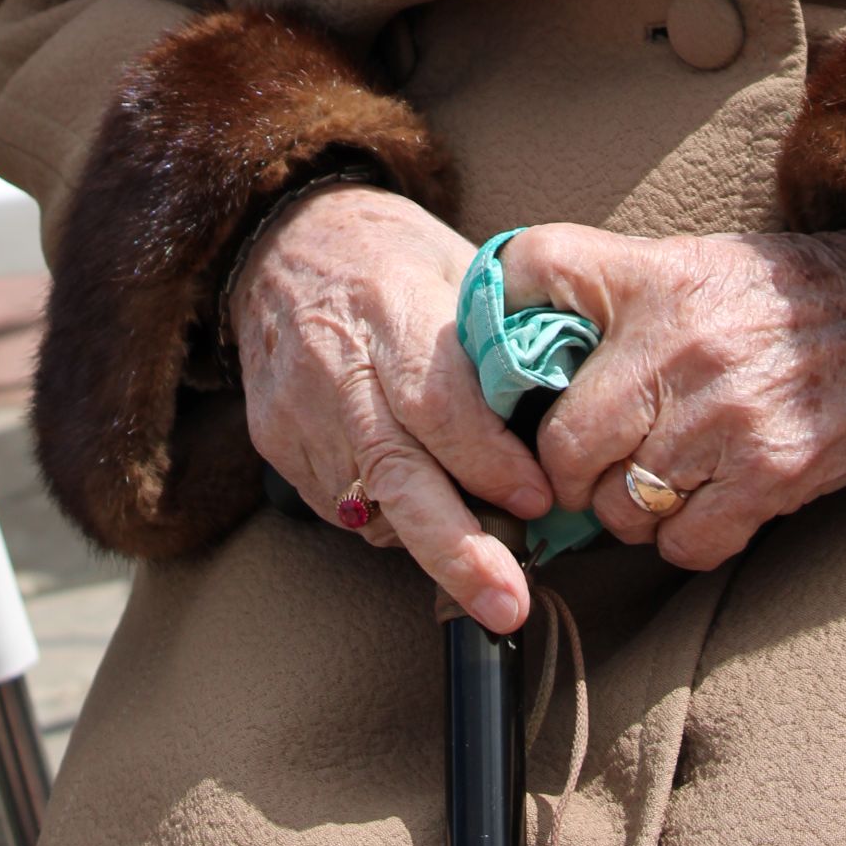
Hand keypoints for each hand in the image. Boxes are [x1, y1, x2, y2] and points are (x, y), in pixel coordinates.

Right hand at [230, 185, 553, 632]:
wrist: (281, 242)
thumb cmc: (391, 254)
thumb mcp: (454, 264)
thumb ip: (501, 336)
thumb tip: (570, 407)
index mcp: (391, 305)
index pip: (439, 400)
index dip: (490, 459)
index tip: (541, 499)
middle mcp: (337, 363)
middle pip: (396, 471)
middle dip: (456, 547)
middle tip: (507, 604)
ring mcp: (298, 408)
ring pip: (368, 503)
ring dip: (433, 543)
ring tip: (489, 572)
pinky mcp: (275, 440)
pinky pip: (341, 506)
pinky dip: (390, 522)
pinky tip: (425, 513)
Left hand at [497, 224, 845, 572]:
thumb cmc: (779, 294)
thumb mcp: (682, 258)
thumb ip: (600, 288)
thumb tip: (512, 331)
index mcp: (650, 276)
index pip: (528, 275)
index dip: (501, 342)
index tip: (513, 389)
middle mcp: (678, 345)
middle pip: (562, 444)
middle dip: (566, 473)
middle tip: (587, 468)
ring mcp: (724, 416)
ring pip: (619, 507)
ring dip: (625, 512)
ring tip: (653, 482)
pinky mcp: (770, 475)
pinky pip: (682, 544)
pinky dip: (681, 538)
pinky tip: (701, 505)